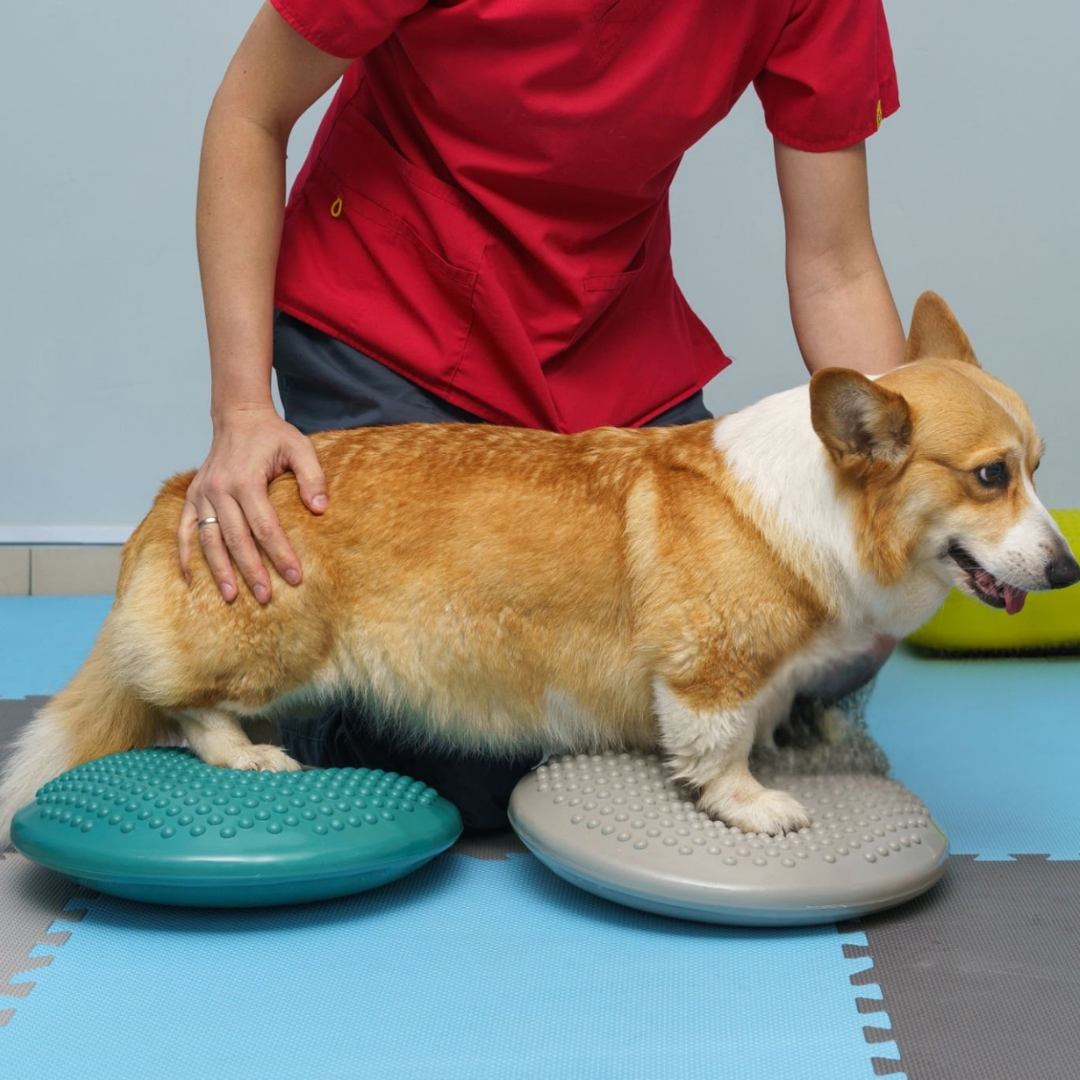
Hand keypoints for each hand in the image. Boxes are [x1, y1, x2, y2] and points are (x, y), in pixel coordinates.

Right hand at [178, 405, 326, 602]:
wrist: (238, 417)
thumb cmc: (273, 435)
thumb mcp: (300, 448)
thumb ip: (312, 477)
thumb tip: (320, 510)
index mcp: (246, 480)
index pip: (265, 526)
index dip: (280, 554)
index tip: (294, 577)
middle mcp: (219, 490)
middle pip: (236, 539)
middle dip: (251, 571)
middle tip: (265, 598)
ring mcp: (202, 495)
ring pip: (209, 540)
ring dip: (219, 570)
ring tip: (231, 597)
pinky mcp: (193, 497)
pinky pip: (184, 530)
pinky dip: (184, 555)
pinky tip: (190, 579)